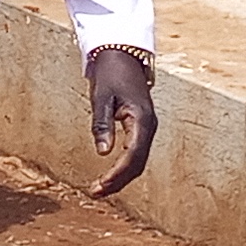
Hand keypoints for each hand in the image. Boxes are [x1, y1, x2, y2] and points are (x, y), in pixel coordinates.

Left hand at [85, 47, 158, 197]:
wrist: (122, 53)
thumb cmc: (110, 72)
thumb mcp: (101, 96)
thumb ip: (102, 124)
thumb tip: (102, 152)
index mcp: (142, 119)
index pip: (132, 155)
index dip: (117, 173)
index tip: (100, 185)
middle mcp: (149, 126)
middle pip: (137, 163)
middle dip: (118, 180)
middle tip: (96, 192)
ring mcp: (147, 127)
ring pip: (138, 160)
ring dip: (122, 176)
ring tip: (101, 188)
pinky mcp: (142, 126)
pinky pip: (136, 152)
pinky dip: (124, 166)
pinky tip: (111, 173)